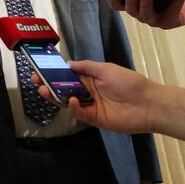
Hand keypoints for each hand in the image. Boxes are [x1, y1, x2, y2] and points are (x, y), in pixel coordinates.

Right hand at [31, 60, 158, 133]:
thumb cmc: (129, 83)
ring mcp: (90, 106)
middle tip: (36, 81)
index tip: (41, 70)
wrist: (148, 104)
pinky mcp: (94, 119)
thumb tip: (68, 64)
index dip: (55, 73)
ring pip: (68, 102)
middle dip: (49, 85)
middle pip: (64, 89)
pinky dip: (73, 107)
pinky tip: (71, 100)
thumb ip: (86, 67)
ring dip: (55, 96)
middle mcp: (89, 92)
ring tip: (44, 90)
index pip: (68, 76)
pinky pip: (79, 113)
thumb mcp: (106, 69)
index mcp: (91, 79)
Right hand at [107, 0, 184, 29]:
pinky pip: (174, 10)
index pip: (122, 7)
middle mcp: (145, 15)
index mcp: (137, 6)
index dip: (115, 2)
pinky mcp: (172, 21)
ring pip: (147, 16)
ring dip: (146, 4)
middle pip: (134, 12)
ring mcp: (158, 20)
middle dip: (131, 2)